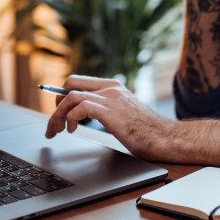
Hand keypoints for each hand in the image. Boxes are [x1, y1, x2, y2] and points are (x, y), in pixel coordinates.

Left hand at [45, 75, 171, 160]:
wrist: (166, 138)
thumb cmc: (146, 131)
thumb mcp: (122, 113)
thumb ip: (105, 108)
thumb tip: (82, 114)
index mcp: (113, 86)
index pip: (78, 81)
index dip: (61, 95)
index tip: (55, 111)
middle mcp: (111, 88)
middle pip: (70, 84)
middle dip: (56, 104)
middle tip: (53, 124)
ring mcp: (111, 98)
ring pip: (71, 96)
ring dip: (58, 114)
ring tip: (58, 130)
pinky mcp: (112, 112)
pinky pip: (81, 107)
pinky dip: (70, 118)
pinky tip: (72, 129)